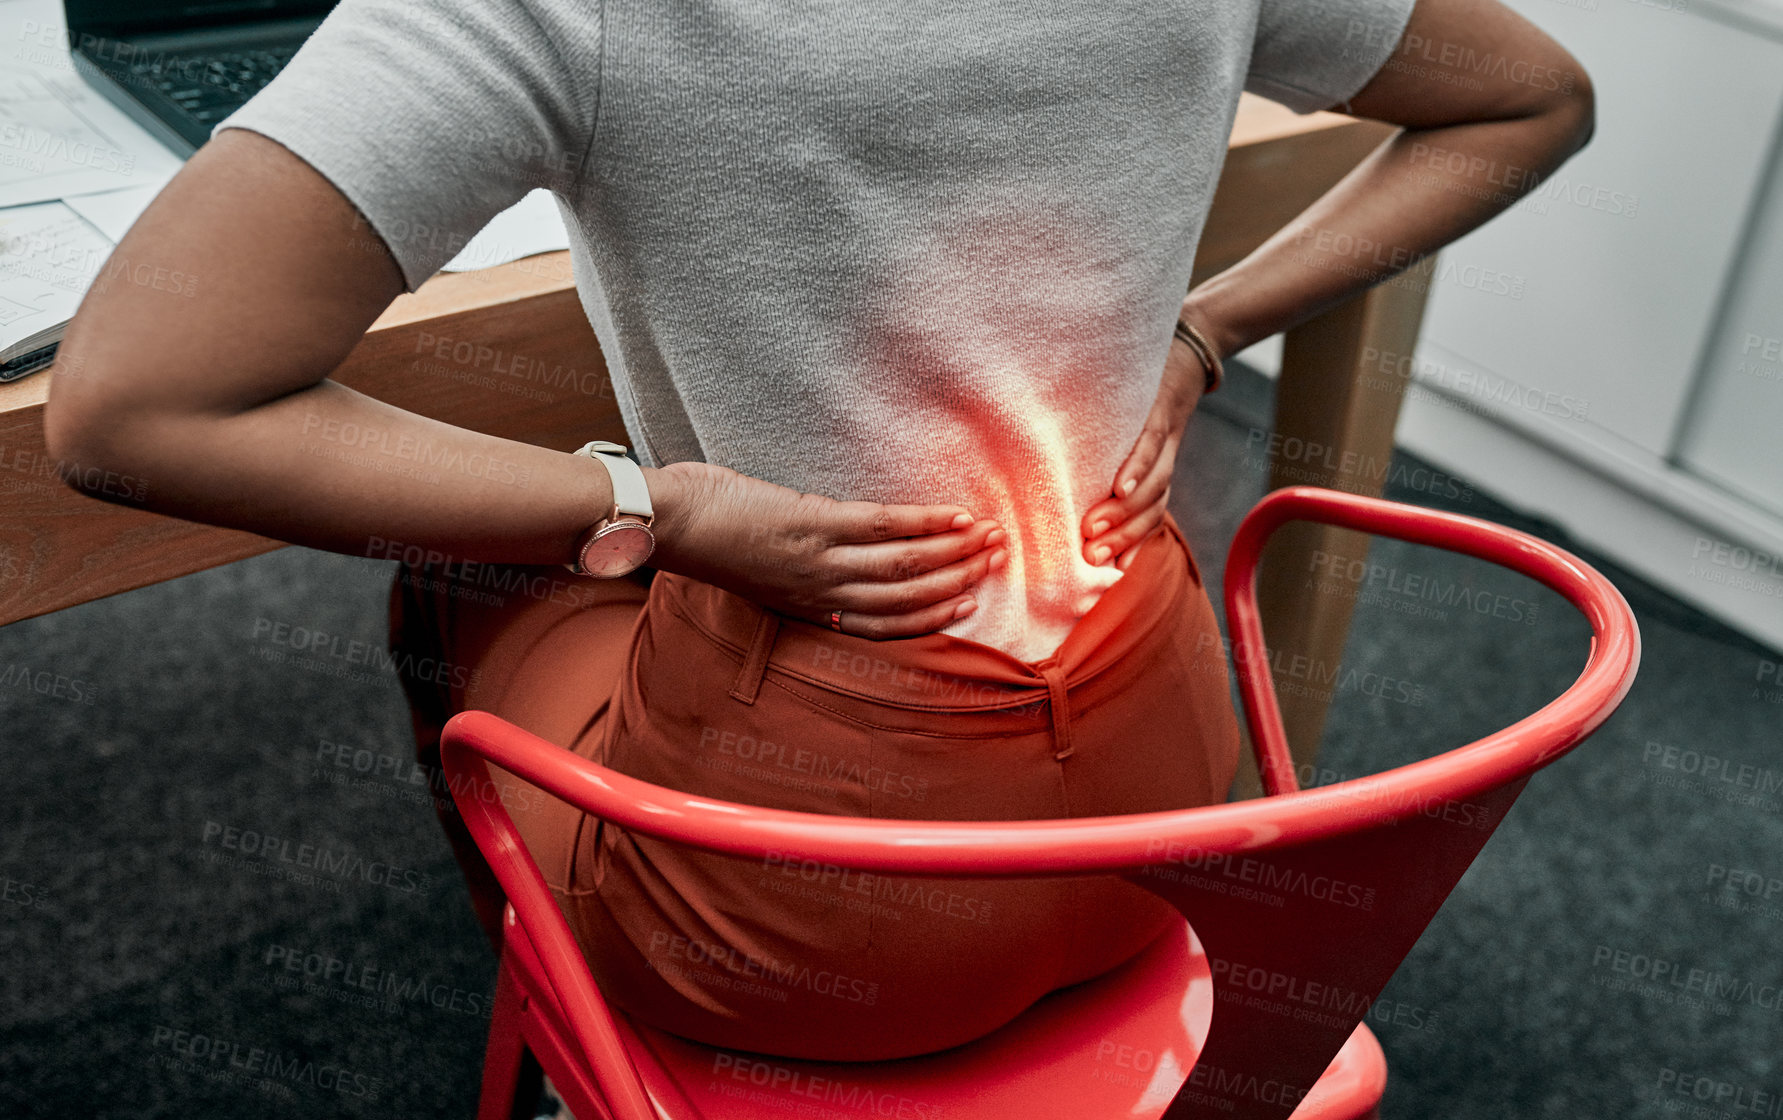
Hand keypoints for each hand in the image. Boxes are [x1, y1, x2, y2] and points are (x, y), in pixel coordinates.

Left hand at [643, 461, 1007, 638]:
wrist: (665, 522)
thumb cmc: (706, 538)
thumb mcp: (757, 570)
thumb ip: (796, 570)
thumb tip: (826, 553)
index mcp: (808, 607)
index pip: (883, 623)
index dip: (931, 615)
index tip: (969, 604)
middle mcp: (820, 592)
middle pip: (906, 595)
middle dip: (958, 579)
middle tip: (998, 562)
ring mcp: (819, 559)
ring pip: (904, 564)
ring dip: (954, 551)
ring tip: (991, 539)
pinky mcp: (814, 522)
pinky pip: (883, 526)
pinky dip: (925, 522)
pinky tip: (955, 516)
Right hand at [1080, 315, 1216, 570]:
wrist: (1189, 348)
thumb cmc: (1146, 394)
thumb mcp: (1132, 430)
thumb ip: (1113, 459)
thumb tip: (1067, 486)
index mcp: (1157, 467)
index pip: (1150, 513)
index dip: (1132, 541)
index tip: (1107, 568)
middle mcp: (1166, 458)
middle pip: (1152, 508)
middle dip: (1123, 536)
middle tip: (1092, 558)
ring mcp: (1167, 435)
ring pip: (1152, 484)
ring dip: (1124, 512)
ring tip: (1093, 530)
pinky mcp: (1162, 409)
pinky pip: (1151, 445)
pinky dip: (1136, 468)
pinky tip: (1120, 488)